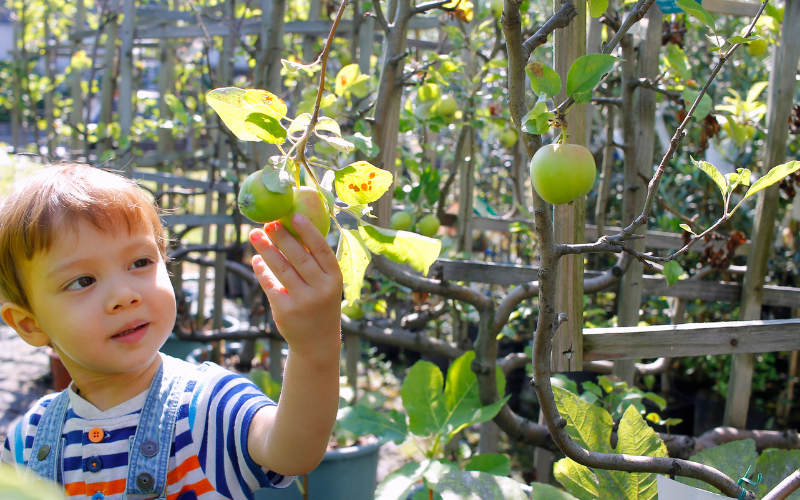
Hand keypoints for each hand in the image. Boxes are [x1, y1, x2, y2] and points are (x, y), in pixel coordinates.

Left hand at [249, 214, 342, 356]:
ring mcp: (303, 300)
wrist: (317, 342)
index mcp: (334, 278)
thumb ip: (314, 262)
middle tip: (268, 222)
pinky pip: (270, 284)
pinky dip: (261, 270)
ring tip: (254, 235)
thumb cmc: (320, 304)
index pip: (321, 250)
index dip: (308, 231)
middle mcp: (321, 289)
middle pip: (298, 256)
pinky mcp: (285, 310)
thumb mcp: (326, 285)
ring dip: (266, 249)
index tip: (294, 215)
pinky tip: (256, 258)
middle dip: (281, 236)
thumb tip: (291, 229)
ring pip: (281, 268)